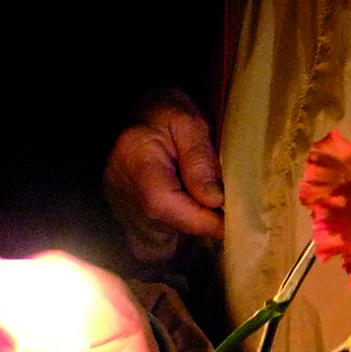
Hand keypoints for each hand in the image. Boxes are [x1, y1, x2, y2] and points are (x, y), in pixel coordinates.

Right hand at [105, 90, 224, 261]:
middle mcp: (120, 187)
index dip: (200, 218)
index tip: (231, 221)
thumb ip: (200, 159)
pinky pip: (150, 239)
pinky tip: (190, 215)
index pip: (161, 203)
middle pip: (160, 224)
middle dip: (199, 223)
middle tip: (228, 214)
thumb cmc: (168, 112)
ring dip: (187, 228)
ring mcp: (118, 204)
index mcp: (136, 158)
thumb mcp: (190, 123)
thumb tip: (214, 200)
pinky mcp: (124, 214)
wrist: (141, 113)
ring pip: (156, 235)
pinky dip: (173, 233)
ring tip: (210, 209)